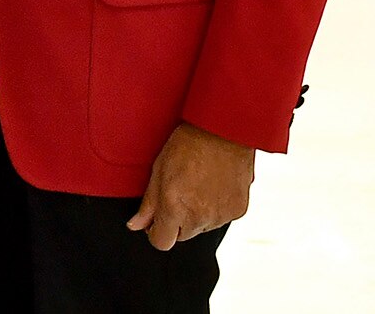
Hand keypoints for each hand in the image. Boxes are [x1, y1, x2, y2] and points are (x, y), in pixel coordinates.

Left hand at [127, 123, 254, 250]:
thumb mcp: (158, 170)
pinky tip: (212, 186)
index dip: (155, 231)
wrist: (224, 131)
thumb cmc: (187, 145)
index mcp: (175, 208)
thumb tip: (136, 226)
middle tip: (177, 193)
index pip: (161, 242)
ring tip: (196, 185)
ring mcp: (221, 216)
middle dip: (176, 221)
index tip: (155, 219)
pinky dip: (215, 208)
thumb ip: (148, 204)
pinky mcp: (239, 211)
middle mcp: (199, 217)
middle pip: (181, 236)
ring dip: (196, 215)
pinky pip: (221, 218)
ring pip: (202, 227)